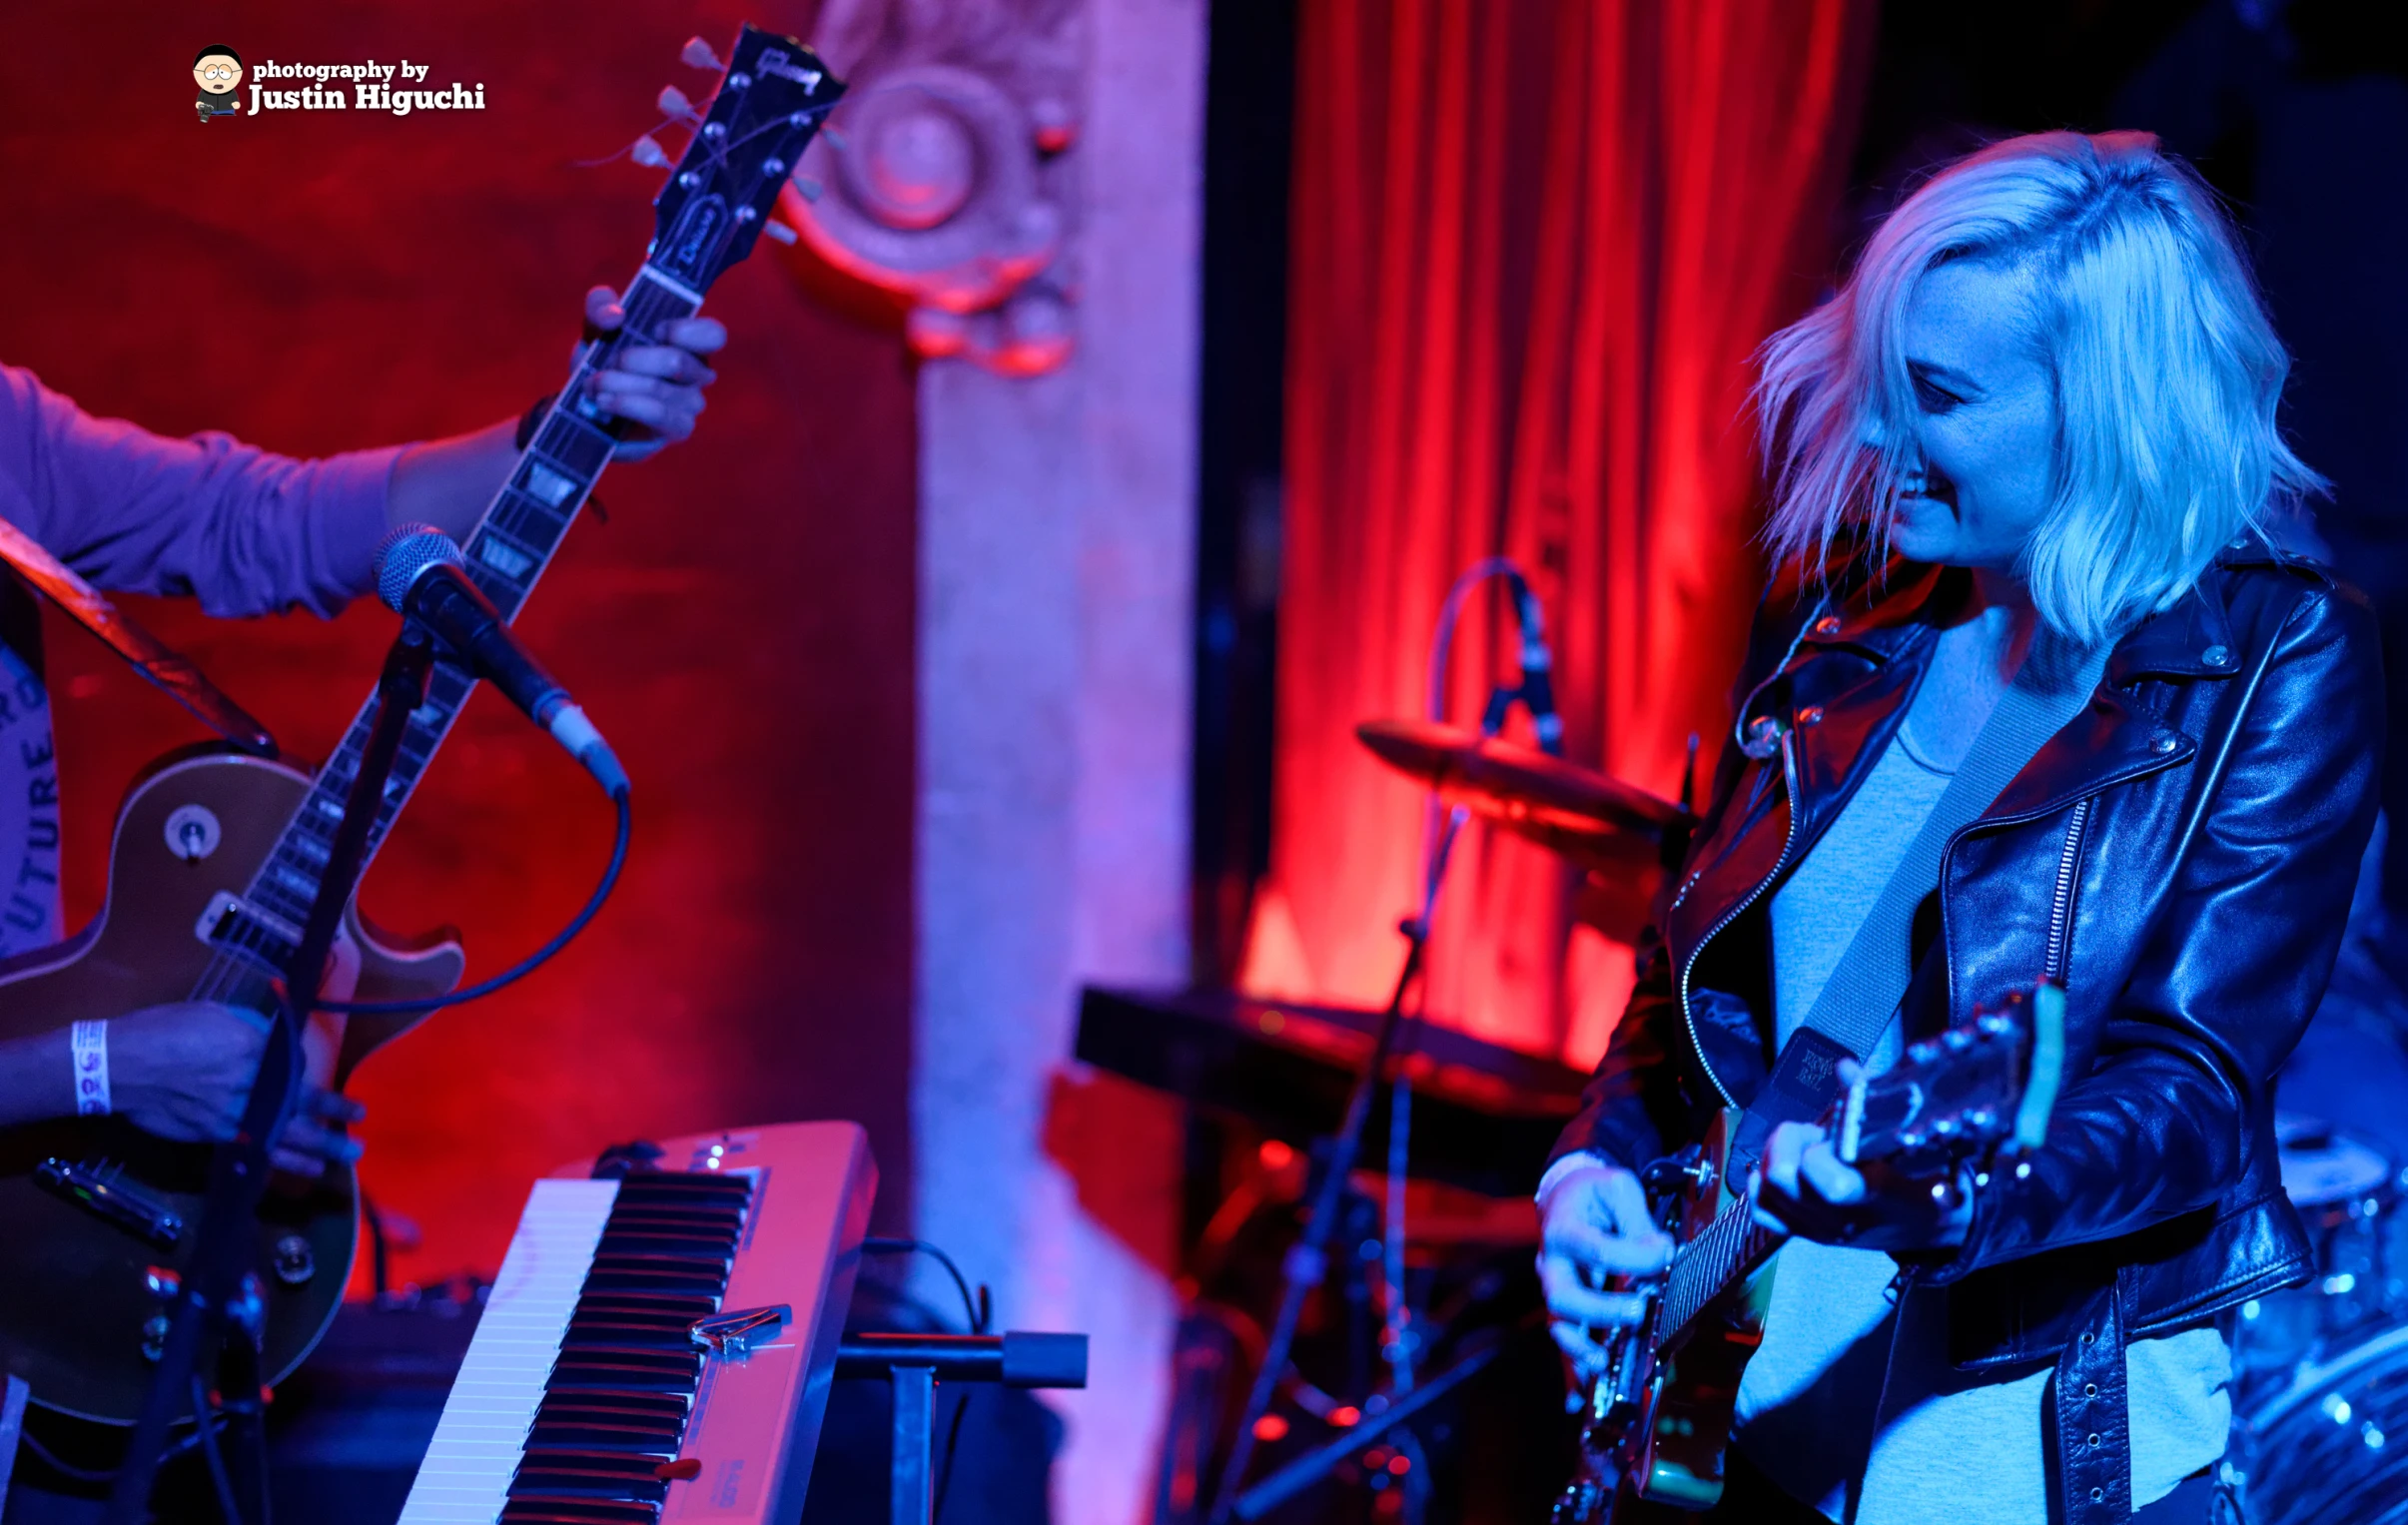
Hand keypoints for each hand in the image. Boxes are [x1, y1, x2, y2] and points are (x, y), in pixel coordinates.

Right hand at [103, 1004, 365, 1175]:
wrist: (118, 1066)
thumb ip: (247, 1027)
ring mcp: (231, 1112)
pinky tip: (304, 1165)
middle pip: (299, 1099)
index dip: (303, 1068)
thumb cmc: (162, 1031)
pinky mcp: (214, 1134)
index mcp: (249, 1046)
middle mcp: (247, 1082)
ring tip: (349, 1154)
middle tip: (360, 1116)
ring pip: (283, 1132)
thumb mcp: (210, 1015)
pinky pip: (255, 1149)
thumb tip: (272, 1034)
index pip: (293, 1061)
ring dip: (319, 1145)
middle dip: (332, 1109)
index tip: (308, 1071)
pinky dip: (281, 1159)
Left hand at [581, 285, 725, 461]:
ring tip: (594, 385)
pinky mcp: (678, 429)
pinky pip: (658, 415)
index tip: (655, 331)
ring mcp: (691, 404)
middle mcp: (698, 373)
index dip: (687, 331)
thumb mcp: (596, 326)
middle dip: (633, 360)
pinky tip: (604, 402)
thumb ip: (600, 305)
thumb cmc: (604, 361)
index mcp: (688, 343)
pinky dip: (626, 405)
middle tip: (609, 362)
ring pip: (660, 389)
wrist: (591, 408)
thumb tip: (615, 315)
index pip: (713, 335)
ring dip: (619, 384)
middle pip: (678, 362)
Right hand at [1537, 1160, 1672, 1379]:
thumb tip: (1661, 1252)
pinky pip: (1566, 1344)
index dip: (1634, 1256)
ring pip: (1561, 1327)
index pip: (1595, 1248)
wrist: (1566, 1197)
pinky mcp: (1566, 1311)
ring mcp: (1556, 1290)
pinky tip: (1577, 1399)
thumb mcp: (1618, 1188)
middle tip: (1638, 1311)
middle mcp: (1552, 1264)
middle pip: (1563, 1297)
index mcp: (1563, 1228)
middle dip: (1601, 1311)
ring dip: (1583, 1349)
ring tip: (1605, 1363)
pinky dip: (1571, 1373)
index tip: (1665, 1253)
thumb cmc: (1594, 1193)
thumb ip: (1638, 1221)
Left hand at [1750, 1116, 1970, 1251]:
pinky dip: (1760, 1187)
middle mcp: (1845, 1218)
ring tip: (1803, 1149)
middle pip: (1783, 1180)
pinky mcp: (1807, 1234)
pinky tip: (1777, 1168)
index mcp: (1877, 1195)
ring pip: (1767, 1191)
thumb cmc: (1924, 1175)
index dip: (1819, 1153)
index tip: (1833, 1136)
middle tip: (1813, 1134)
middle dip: (1789, 1143)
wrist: (1927, 1225)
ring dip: (1776, 1158)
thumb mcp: (1913, 1139)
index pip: (1833, 1186)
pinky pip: (1762, 1212)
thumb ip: (1876, 1102)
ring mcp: (1822, 1230)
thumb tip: (1844, 1068)